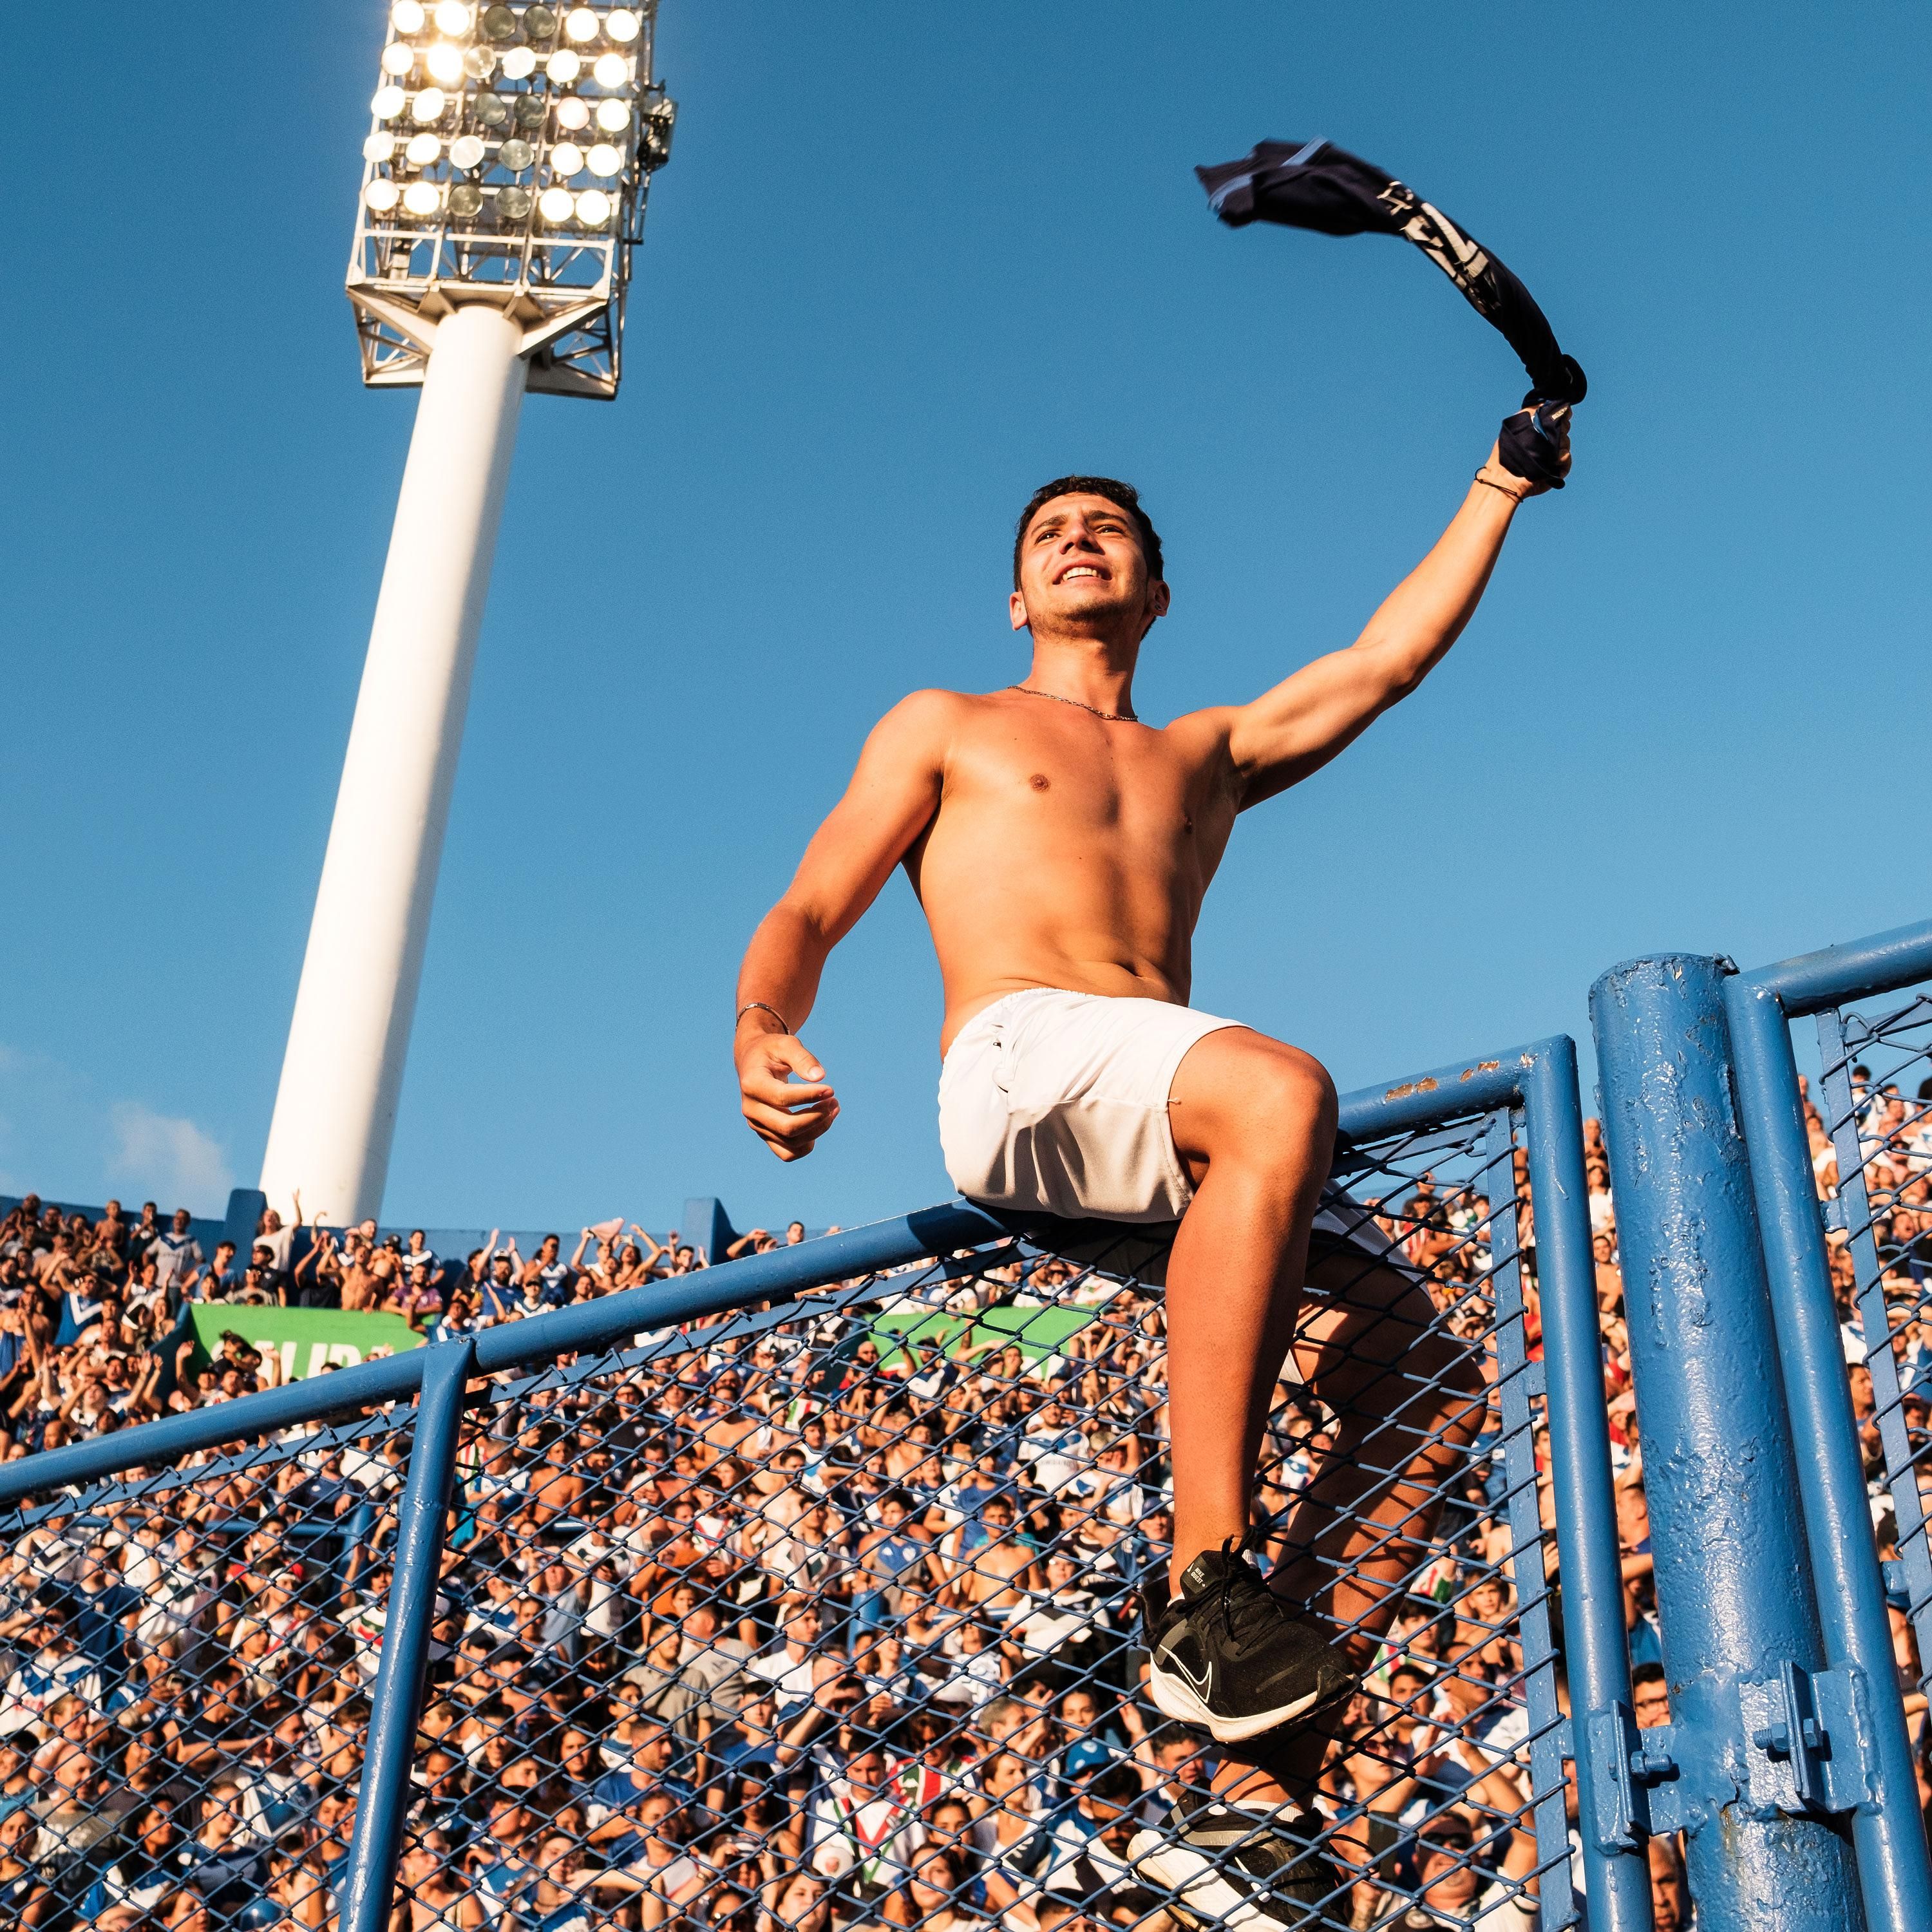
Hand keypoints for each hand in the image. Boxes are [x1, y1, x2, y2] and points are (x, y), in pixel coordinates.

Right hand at [736, 1029, 838, 1161]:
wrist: (754, 1062)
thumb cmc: (772, 1050)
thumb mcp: (786, 1044)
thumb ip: (803, 1058)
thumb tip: (820, 1077)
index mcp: (752, 1084)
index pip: (783, 1098)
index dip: (810, 1096)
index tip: (831, 1089)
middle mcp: (750, 1109)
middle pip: (787, 1127)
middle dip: (817, 1117)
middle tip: (835, 1101)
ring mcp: (757, 1125)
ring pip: (791, 1144)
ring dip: (818, 1129)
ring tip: (833, 1108)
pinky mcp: (765, 1134)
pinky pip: (788, 1153)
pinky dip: (808, 1143)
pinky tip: (821, 1122)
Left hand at [1485, 400, 1571, 496]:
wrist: (1506, 477)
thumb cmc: (1508, 450)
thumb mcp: (1517, 424)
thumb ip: (1532, 410)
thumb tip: (1550, 403)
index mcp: (1537, 431)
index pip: (1556, 418)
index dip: (1560, 415)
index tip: (1561, 416)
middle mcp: (1545, 443)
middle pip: (1563, 429)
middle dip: (1560, 429)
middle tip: (1549, 435)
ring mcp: (1551, 457)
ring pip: (1566, 444)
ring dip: (1560, 445)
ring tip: (1546, 452)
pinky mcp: (1555, 470)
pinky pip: (1566, 461)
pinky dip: (1563, 460)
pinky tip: (1554, 462)